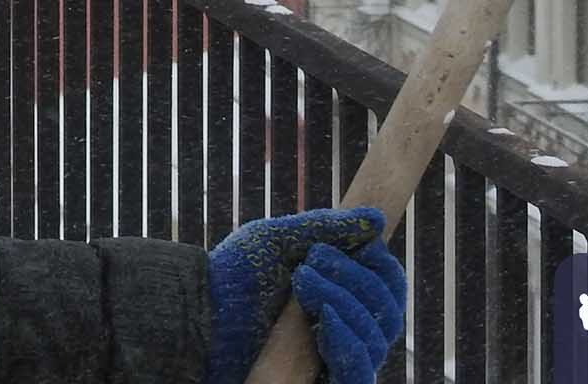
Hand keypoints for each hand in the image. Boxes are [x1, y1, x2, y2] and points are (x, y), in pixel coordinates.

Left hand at [206, 206, 403, 383]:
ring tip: (304, 281)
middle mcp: (344, 328)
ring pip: (376, 341)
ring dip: (346, 303)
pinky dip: (349, 344)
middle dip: (358, 280)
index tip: (362, 245)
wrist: (198, 310)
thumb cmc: (235, 274)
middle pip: (388, 314)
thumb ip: (327, 229)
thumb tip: (376, 220)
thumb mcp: (280, 240)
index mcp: (340, 294)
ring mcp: (334, 358)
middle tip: (313, 260)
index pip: (388, 288)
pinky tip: (325, 319)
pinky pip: (358, 374)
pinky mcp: (320, 381)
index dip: (384, 267)